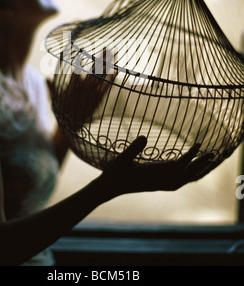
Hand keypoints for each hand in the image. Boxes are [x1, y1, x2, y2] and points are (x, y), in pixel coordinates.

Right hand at [47, 50, 115, 128]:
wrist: (70, 128)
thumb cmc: (62, 112)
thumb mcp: (55, 99)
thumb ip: (51, 87)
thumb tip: (45, 78)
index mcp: (72, 86)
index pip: (77, 70)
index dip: (81, 60)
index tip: (84, 49)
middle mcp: (83, 88)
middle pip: (94, 70)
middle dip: (101, 58)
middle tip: (108, 48)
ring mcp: (91, 94)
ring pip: (102, 76)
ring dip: (108, 65)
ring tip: (114, 55)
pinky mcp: (97, 99)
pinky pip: (106, 87)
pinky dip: (111, 79)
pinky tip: (116, 71)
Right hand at [97, 136, 213, 200]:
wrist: (109, 187)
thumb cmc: (114, 172)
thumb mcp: (122, 158)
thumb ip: (133, 148)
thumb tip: (145, 136)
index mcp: (154, 174)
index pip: (178, 165)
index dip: (190, 155)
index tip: (199, 144)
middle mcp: (160, 181)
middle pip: (186, 173)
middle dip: (200, 164)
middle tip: (213, 153)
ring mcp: (159, 184)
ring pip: (183, 179)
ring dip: (196, 170)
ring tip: (206, 162)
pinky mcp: (157, 184)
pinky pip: (178, 182)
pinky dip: (187, 176)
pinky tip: (189, 173)